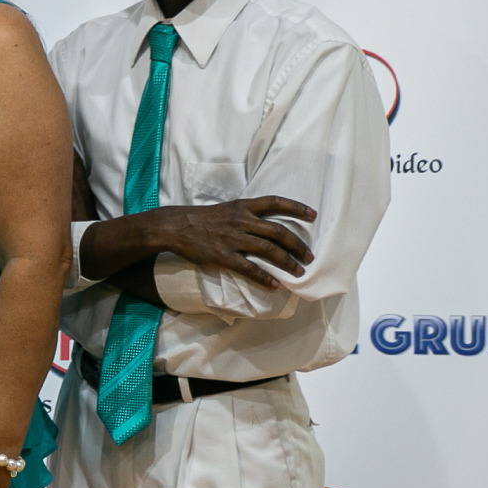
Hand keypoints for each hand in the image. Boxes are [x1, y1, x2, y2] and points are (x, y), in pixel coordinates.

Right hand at [136, 197, 315, 288]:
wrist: (175, 226)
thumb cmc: (202, 219)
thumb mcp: (226, 209)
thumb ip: (246, 215)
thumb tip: (267, 225)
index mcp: (242, 207)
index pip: (275, 202)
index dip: (296, 208)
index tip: (313, 215)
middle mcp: (241, 221)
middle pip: (278, 231)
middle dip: (298, 245)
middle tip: (309, 257)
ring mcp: (232, 239)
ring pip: (268, 250)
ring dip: (287, 263)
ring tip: (299, 272)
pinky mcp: (223, 255)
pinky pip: (248, 268)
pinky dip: (264, 277)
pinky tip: (274, 285)